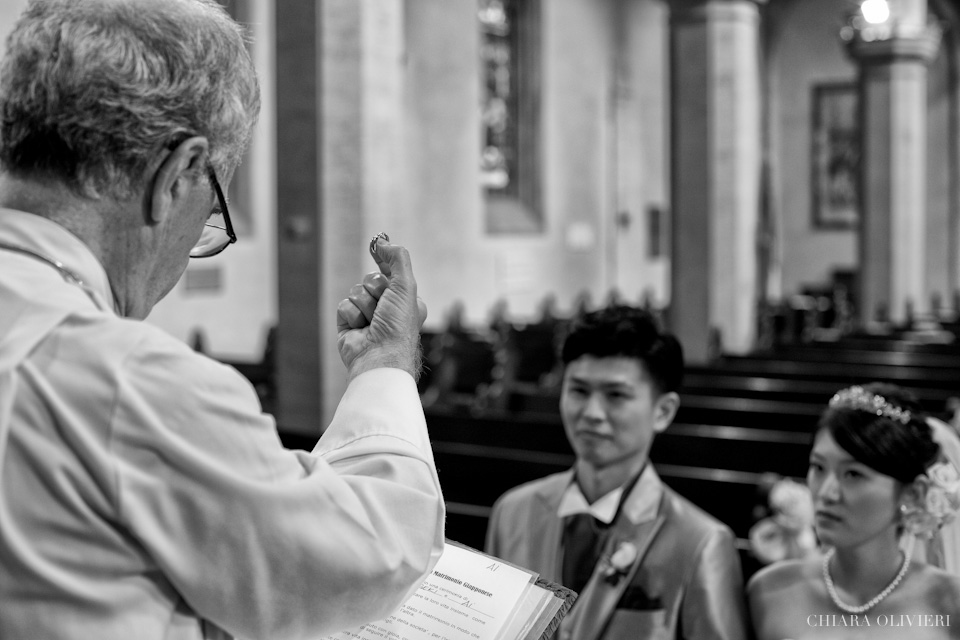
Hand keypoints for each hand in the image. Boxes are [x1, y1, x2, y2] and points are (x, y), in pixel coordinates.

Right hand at [336, 235, 427, 380]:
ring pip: (356, 291)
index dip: (384, 261)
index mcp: (405, 301)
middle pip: (371, 280)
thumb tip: (383, 242)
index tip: (375, 248)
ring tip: (372, 321)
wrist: (379, 356)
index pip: (392, 273)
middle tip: (383, 304)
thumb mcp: (406, 285)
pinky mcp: (348, 325)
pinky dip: (351, 314)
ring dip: (364, 303)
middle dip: (375, 288)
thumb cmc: (398, 325)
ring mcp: (366, 317)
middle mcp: (387, 309)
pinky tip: (360, 328)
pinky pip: (344, 305)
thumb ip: (397, 258)